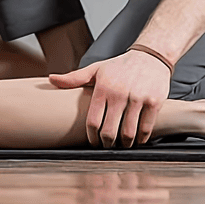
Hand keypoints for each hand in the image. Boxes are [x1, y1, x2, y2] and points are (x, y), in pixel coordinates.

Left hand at [49, 50, 170, 146]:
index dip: (92, 137)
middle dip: (106, 144)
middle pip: (109, 131)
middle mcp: (119, 93)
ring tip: (121, 145)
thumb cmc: (119, 66)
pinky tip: (136, 140)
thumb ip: (74, 78)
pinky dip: (140, 139)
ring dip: (124, 144)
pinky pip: (146, 129)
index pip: (93, 121)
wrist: (150, 57)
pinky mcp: (154, 102)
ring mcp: (138, 98)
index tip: (93, 143)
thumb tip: (51, 79)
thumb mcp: (96, 69)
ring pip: (128, 133)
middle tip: (106, 146)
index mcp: (103, 87)